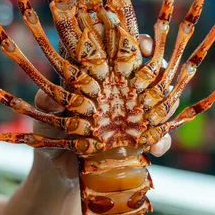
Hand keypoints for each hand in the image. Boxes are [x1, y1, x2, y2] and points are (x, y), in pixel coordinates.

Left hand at [33, 34, 175, 176]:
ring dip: (167, 105)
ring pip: (162, 101)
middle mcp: (120, 93)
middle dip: (161, 66)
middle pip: (150, 71)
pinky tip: (156, 148)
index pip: (123, 51)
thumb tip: (52, 95)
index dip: (137, 43)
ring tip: (161, 113)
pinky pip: (159, 136)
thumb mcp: (47, 115)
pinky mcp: (139, 140)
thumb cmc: (50, 134)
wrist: (58, 171)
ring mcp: (132, 116)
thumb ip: (48, 102)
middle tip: (162, 68)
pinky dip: (162, 142)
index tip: (144, 45)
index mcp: (100, 78)